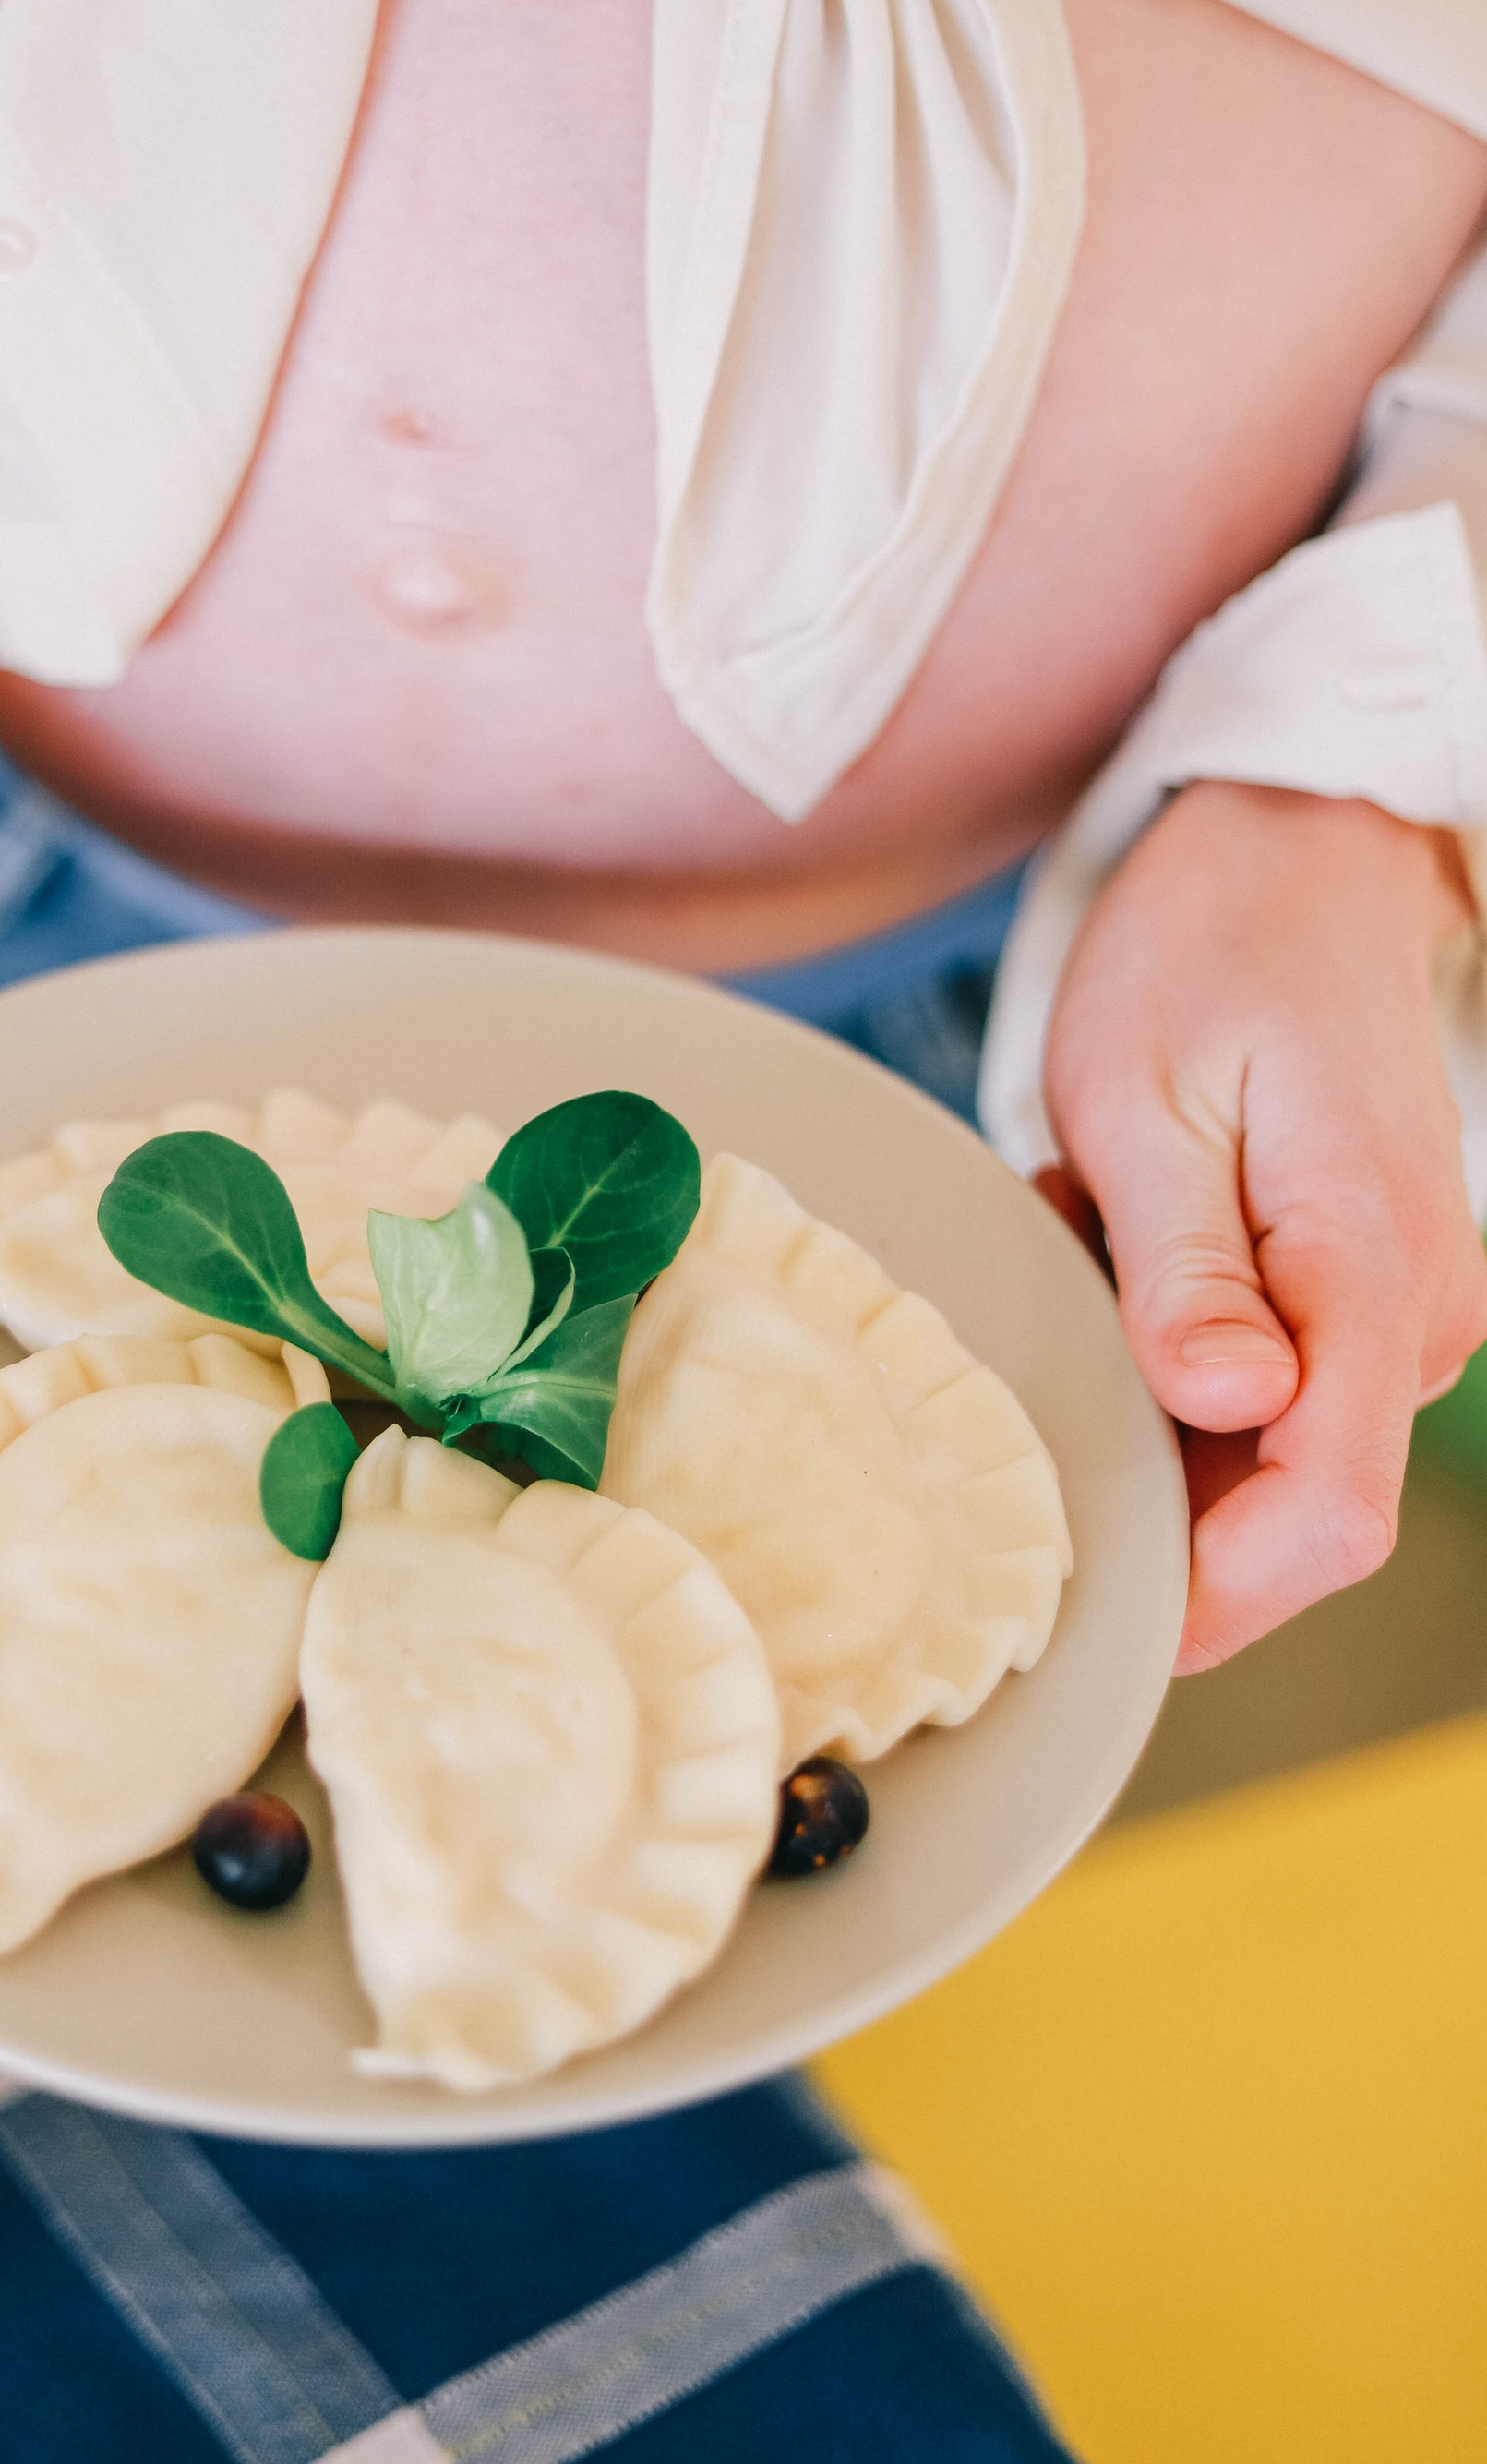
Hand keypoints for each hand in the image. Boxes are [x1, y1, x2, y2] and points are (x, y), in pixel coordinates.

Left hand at [1043, 779, 1486, 1670]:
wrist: (1301, 854)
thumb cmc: (1215, 951)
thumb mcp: (1149, 1096)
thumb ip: (1183, 1266)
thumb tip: (1219, 1402)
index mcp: (1374, 1270)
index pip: (1327, 1512)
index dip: (1216, 1592)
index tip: (1099, 1609)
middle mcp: (1414, 1316)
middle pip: (1289, 1505)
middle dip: (1149, 1476)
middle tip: (1048, 1337)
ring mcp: (1397, 1310)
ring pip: (1261, 1448)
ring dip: (1144, 1397)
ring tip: (1089, 1243)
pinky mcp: (1359, 1295)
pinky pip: (1261, 1383)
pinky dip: (1164, 1348)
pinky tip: (1117, 1242)